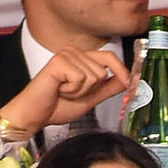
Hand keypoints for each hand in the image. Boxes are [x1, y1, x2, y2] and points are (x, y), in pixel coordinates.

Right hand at [0, 48, 129, 135]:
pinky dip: (72, 90)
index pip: (109, 57)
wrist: (36, 115)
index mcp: (82, 58)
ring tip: (64, 92)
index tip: (131, 83)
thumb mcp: (91, 98)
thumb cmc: (58, 106)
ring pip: (93, 76)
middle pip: (102, 71)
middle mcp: (74, 52)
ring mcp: (66, 54)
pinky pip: (81, 78)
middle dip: (91, 90)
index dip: (121, 71)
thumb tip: (128, 81)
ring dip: (80, 92)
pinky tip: (59, 90)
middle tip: (72, 93)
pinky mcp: (59, 61)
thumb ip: (108, 88)